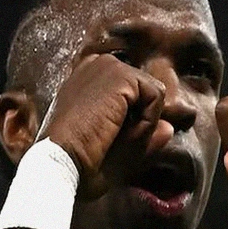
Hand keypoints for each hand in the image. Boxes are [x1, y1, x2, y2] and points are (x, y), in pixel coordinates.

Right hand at [37, 53, 173, 200]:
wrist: (58, 163)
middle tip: (110, 143)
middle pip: (145, 94)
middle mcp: (96, 65)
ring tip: (113, 138)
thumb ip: (144, 136)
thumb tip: (169, 127)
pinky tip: (121, 133)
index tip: (108, 142)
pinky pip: (157, 97)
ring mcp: (107, 66)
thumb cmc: (78, 163)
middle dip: (140, 122)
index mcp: (88, 79)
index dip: (134, 123)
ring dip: (143, 125)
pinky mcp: (119, 74)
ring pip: (153, 95)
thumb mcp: (117, 150)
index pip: (133, 95)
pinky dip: (147, 122)